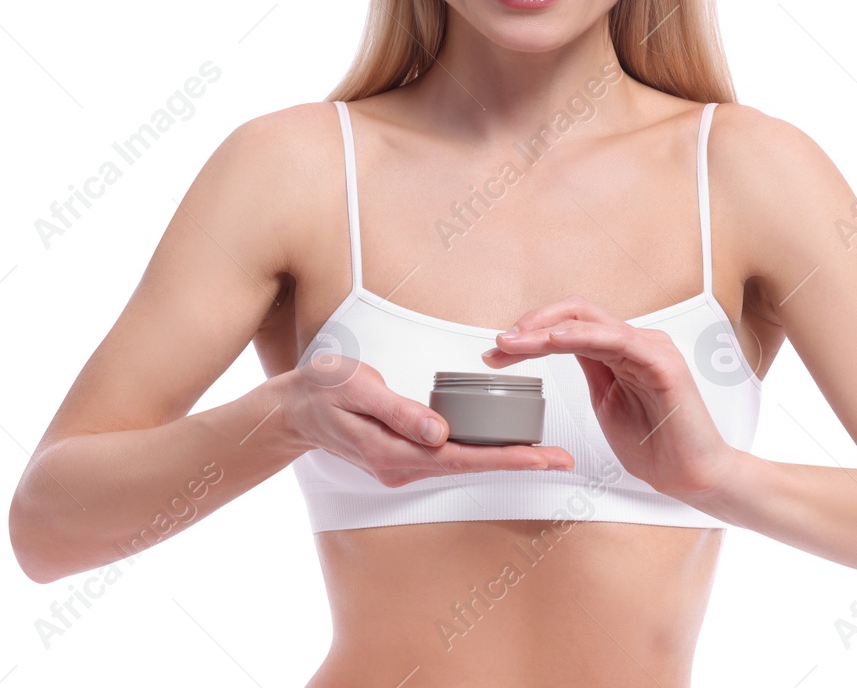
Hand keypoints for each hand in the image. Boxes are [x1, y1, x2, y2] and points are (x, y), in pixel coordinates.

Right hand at [278, 357, 574, 487]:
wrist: (294, 408)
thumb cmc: (324, 390)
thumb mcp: (359, 389)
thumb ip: (399, 411)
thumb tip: (440, 433)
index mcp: (395, 453)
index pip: (464, 458)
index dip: (508, 459)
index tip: (543, 458)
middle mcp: (403, 467)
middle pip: (471, 465)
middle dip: (518, 462)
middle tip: (563, 458)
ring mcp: (402, 465)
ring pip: (462, 462)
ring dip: (502, 458)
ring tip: (544, 452)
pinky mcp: (402, 456)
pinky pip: (448, 456)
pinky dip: (478, 451)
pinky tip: (500, 444)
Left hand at [481, 294, 734, 497]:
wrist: (691, 476)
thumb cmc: (655, 446)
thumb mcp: (606, 403)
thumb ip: (590, 372)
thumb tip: (555, 350)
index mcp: (620, 351)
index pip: (569, 326)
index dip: (531, 333)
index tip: (498, 354)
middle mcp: (636, 342)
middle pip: (575, 315)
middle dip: (532, 325)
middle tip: (500, 345)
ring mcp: (650, 348)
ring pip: (590, 322)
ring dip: (547, 329)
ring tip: (517, 343)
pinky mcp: (663, 363)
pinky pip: (617, 340)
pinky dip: (583, 336)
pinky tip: (556, 341)